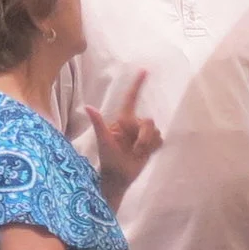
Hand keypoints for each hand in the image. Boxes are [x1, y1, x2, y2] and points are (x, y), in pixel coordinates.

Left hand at [83, 70, 163, 192]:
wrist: (119, 178)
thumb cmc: (108, 160)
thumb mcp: (103, 141)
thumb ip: (99, 124)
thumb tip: (88, 106)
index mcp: (122, 121)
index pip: (130, 99)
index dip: (137, 85)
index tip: (144, 71)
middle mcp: (133, 125)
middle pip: (148, 121)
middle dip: (145, 136)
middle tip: (137, 149)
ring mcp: (142, 134)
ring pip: (155, 131)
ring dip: (148, 144)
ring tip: (138, 153)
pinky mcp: (150, 144)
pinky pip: (160, 139)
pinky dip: (154, 147)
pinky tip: (146, 154)